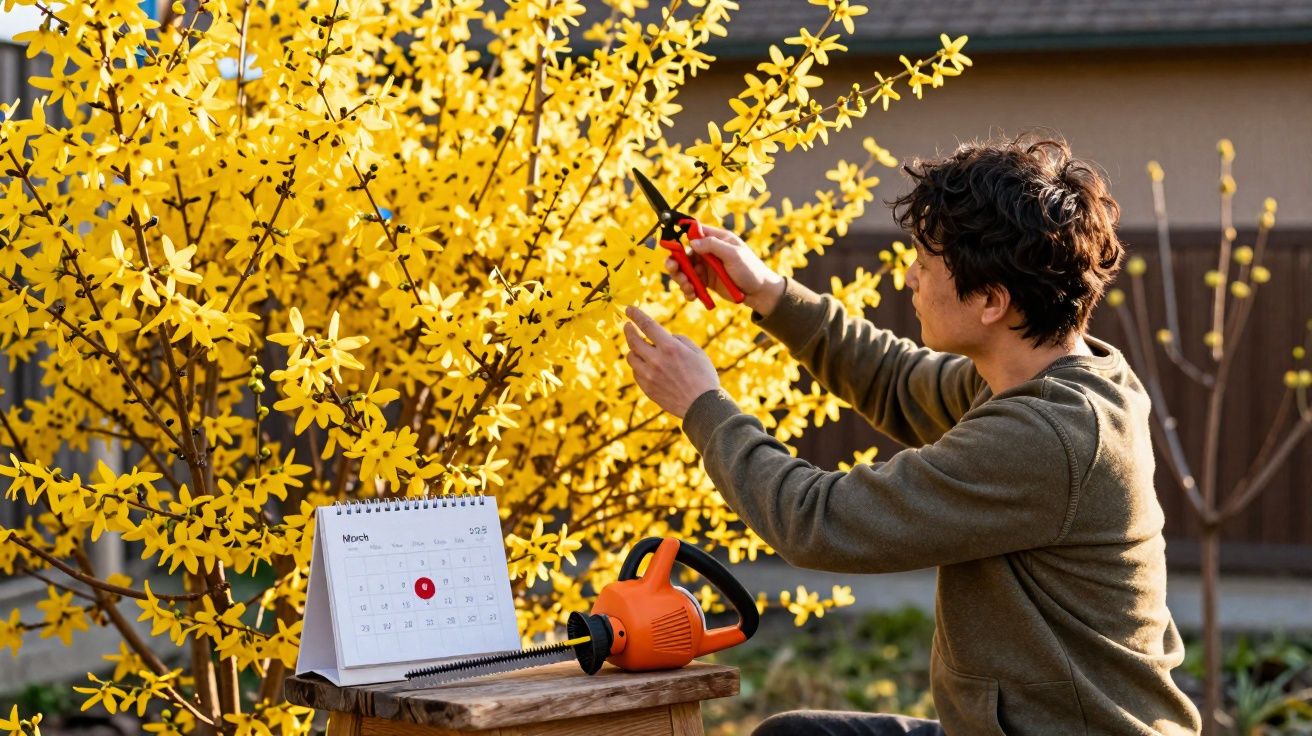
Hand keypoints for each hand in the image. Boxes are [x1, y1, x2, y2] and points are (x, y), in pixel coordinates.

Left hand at [622, 305, 719, 418]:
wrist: (702, 405)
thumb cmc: (704, 376)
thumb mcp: (697, 352)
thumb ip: (678, 340)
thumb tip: (666, 337)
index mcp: (670, 347)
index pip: (647, 325)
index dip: (636, 315)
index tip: (629, 309)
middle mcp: (656, 360)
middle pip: (633, 340)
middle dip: (629, 330)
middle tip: (628, 326)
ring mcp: (650, 376)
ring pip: (631, 357)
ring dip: (633, 349)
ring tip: (638, 347)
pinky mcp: (647, 388)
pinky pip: (636, 373)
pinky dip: (638, 366)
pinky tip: (646, 365)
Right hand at [665, 224, 785, 316]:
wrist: (759, 292)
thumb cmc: (750, 269)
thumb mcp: (734, 254)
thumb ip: (713, 246)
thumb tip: (693, 242)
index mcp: (717, 239)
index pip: (695, 232)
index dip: (680, 236)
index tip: (670, 245)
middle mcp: (708, 252)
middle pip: (684, 253)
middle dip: (676, 262)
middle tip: (673, 269)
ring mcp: (706, 267)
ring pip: (684, 270)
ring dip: (681, 278)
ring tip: (687, 287)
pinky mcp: (706, 282)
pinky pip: (691, 284)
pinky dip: (689, 290)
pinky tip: (692, 295)